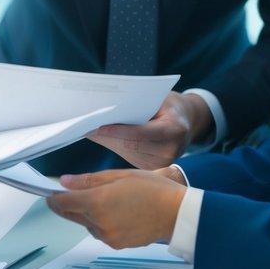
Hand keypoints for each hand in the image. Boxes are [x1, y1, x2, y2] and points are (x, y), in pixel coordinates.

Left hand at [47, 169, 184, 247]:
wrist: (177, 214)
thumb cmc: (153, 189)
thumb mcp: (120, 176)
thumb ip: (88, 180)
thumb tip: (64, 182)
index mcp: (97, 202)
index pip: (61, 202)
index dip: (52, 196)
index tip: (49, 191)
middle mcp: (98, 223)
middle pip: (70, 214)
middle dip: (67, 203)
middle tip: (70, 191)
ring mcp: (107, 236)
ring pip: (85, 222)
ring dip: (86, 212)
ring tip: (105, 198)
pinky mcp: (116, 244)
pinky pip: (99, 231)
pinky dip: (100, 221)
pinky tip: (115, 211)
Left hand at [87, 92, 210, 168]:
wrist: (186, 122)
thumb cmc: (168, 105)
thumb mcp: (158, 99)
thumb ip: (137, 105)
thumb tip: (105, 111)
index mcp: (175, 130)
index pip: (141, 133)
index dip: (118, 130)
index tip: (97, 126)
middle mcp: (170, 151)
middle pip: (131, 145)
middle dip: (107, 135)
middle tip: (83, 126)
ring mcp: (162, 164)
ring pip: (127, 152)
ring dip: (107, 141)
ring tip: (86, 130)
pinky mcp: (153, 169)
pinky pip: (130, 157)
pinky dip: (114, 146)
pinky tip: (101, 136)